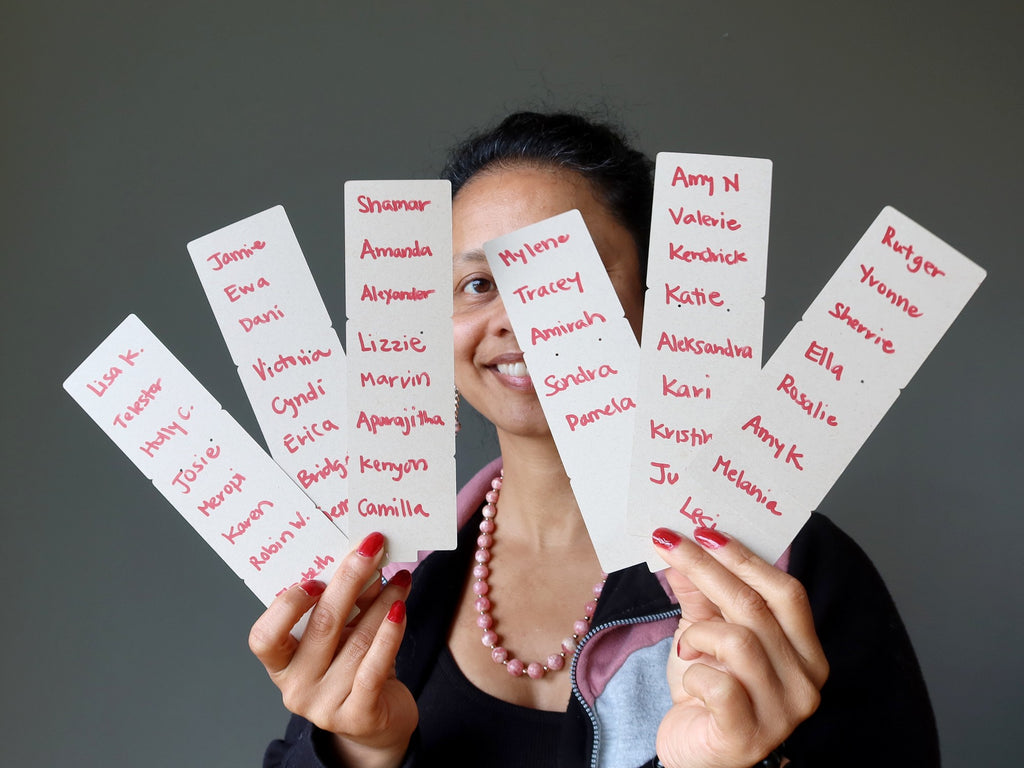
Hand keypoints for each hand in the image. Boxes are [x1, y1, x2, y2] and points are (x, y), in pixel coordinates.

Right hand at [249, 532, 417, 767]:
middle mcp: (296, 688)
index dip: (287, 607)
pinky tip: (401, 608)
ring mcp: (325, 707)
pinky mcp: (358, 716)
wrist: (379, 722)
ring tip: (401, 577)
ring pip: (357, 642)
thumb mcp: (343, 634)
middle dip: (350, 579)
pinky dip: (390, 633)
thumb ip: (348, 602)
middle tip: (372, 548)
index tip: (316, 579)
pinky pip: (374, 667)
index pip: (264, 638)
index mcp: (281, 665)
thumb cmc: (354, 668)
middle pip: (322, 625)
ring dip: (383, 601)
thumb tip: (363, 556)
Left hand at [651, 527, 827, 767]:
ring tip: (688, 648)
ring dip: (699, 635)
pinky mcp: (749, 736)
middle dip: (707, 568)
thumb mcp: (702, 634)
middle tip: (668, 543)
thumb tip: (681, 544)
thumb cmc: (706, 693)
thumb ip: (698, 593)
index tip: (704, 529)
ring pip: (739, 641)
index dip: (744, 557)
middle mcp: (806, 681)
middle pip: (758, 607)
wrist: (691, 752)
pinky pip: (720, 685)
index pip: (786, 591)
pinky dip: (695, 673)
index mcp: (805, 651)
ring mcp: (782, 713)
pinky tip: (692, 680)